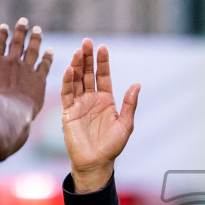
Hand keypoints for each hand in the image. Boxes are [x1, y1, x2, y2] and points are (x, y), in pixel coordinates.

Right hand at [0, 18, 53, 116]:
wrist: (9, 113)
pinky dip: (47, 57)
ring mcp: (26, 70)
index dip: (1, 34)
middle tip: (24, 21)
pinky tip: (50, 51)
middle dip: (20, 31)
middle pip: (17, 43)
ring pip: (32, 50)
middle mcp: (12, 63)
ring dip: (35, 39)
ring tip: (37, 30)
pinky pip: (44, 65)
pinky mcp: (38, 80)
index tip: (4, 26)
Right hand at [62, 38, 139, 193]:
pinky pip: (67, 94)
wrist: (96, 163)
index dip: (102, 62)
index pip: (103, 76)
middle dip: (87, 58)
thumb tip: (137, 84)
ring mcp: (78, 104)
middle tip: (86, 42)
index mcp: (105, 99)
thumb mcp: (125, 124)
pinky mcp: (68, 112)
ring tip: (78, 52)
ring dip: (76, 66)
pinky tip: (69, 70)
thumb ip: (130, 104)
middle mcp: (91, 98)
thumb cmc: (111, 146)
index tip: (102, 47)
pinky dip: (67, 81)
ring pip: (76, 80)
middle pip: (87, 73)